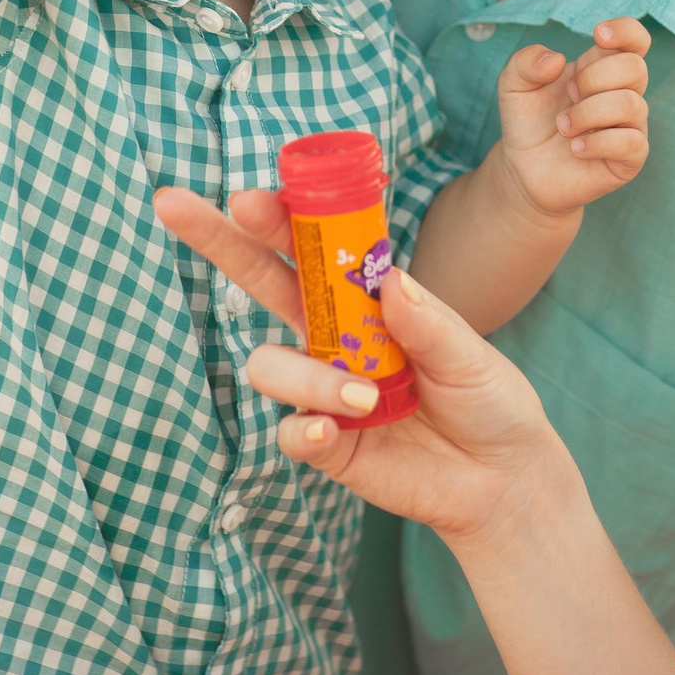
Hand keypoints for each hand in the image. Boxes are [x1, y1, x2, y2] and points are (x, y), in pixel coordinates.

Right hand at [153, 187, 579, 549]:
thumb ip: (427, 320)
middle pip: (259, 280)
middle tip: (172, 204)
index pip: (310, 247)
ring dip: (308, 375)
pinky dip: (305, 427)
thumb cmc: (486, 399)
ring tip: (364, 396)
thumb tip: (388, 279)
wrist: (502, 477)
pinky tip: (333, 429)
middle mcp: (333, 338)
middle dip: (217, 241)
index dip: (276, 219)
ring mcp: (322, 390)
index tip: (248, 197)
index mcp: (365, 301)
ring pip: (268, 364)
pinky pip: (288, 431)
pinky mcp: (326, 445)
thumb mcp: (468, 351)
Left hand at [494, 19, 652, 217]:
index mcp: (601, 67)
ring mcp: (630, 126)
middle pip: (634, 67)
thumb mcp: (513, 84)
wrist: (524, 169)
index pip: (636, 40)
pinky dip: (598, 143)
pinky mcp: (630, 159)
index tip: (598, 34)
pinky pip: (632, 142)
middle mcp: (623, 93)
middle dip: (593, 78)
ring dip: (588, 113)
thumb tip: (556, 60)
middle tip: (568, 95)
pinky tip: (576, 148)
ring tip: (563, 127)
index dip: (626, 30)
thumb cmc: (528, 121)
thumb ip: (526, 62)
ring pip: (630, 104)